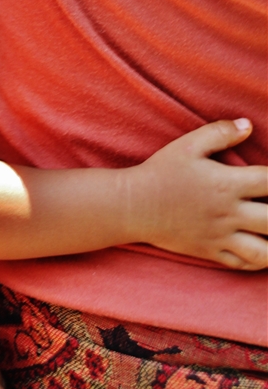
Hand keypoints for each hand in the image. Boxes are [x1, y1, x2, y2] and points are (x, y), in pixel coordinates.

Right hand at [129, 119, 267, 269]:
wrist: (133, 205)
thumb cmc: (160, 172)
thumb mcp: (187, 145)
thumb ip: (219, 133)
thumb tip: (248, 125)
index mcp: (226, 184)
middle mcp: (228, 213)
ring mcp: (220, 236)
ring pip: (264, 253)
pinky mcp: (210, 251)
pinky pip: (242, 264)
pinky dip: (257, 261)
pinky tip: (260, 248)